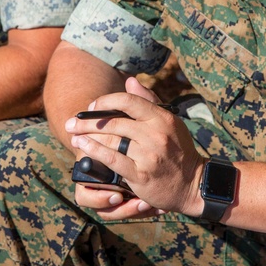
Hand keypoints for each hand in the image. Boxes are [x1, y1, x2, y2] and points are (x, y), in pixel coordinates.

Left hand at [67, 77, 203, 219]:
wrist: (193, 184)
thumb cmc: (178, 150)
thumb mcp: (170, 121)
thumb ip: (148, 100)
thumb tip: (130, 80)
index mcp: (162, 118)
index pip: (128, 101)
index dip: (106, 101)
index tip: (92, 106)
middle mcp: (156, 134)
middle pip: (114, 122)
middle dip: (88, 121)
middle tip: (73, 121)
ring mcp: (149, 155)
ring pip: (111, 140)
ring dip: (87, 136)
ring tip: (73, 134)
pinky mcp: (142, 175)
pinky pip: (113, 160)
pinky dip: (95, 152)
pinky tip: (82, 147)